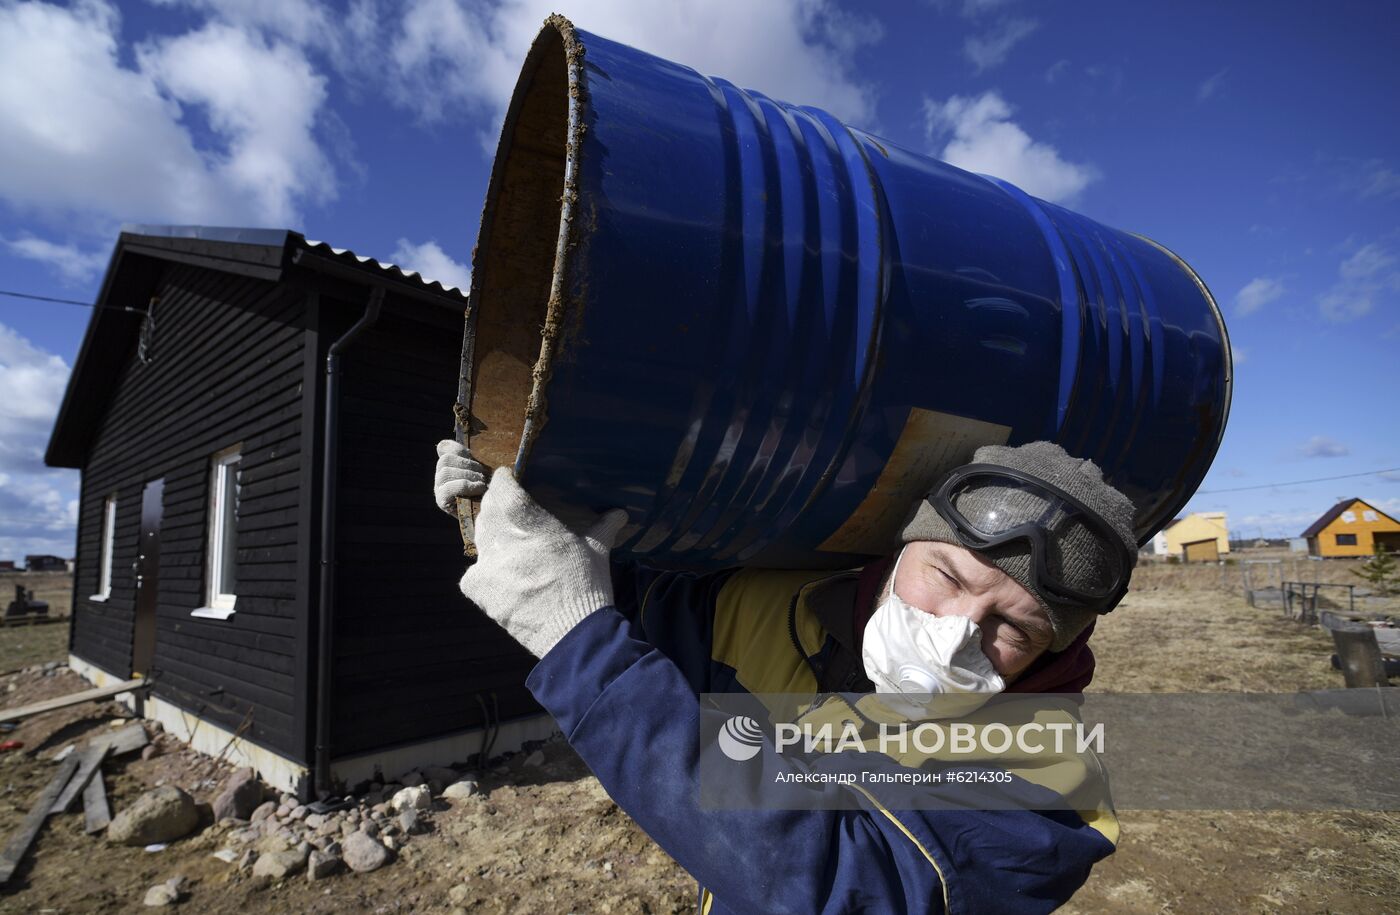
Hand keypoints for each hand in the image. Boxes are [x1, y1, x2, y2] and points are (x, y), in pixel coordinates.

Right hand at [434, 439, 488, 514]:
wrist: (493, 517)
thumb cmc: (489, 491)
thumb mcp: (482, 472)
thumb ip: (472, 459)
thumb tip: (448, 444)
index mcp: (450, 466)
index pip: (445, 449)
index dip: (459, 449)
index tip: (473, 456)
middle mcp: (441, 477)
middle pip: (445, 460)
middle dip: (468, 465)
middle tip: (483, 475)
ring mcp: (439, 489)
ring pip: (445, 472)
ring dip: (468, 475)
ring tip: (482, 483)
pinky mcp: (441, 501)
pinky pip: (448, 488)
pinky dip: (465, 486)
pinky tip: (479, 489)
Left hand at [460, 467, 627, 657]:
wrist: (572, 633)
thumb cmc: (586, 586)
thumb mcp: (597, 552)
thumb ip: (603, 528)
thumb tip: (620, 513)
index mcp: (530, 521)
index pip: (502, 487)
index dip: (505, 482)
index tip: (511, 482)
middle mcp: (502, 538)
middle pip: (489, 510)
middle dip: (498, 508)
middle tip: (514, 516)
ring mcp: (487, 565)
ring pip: (480, 538)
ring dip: (492, 538)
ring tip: (510, 547)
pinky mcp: (478, 590)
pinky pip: (472, 573)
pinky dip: (484, 572)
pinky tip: (501, 578)